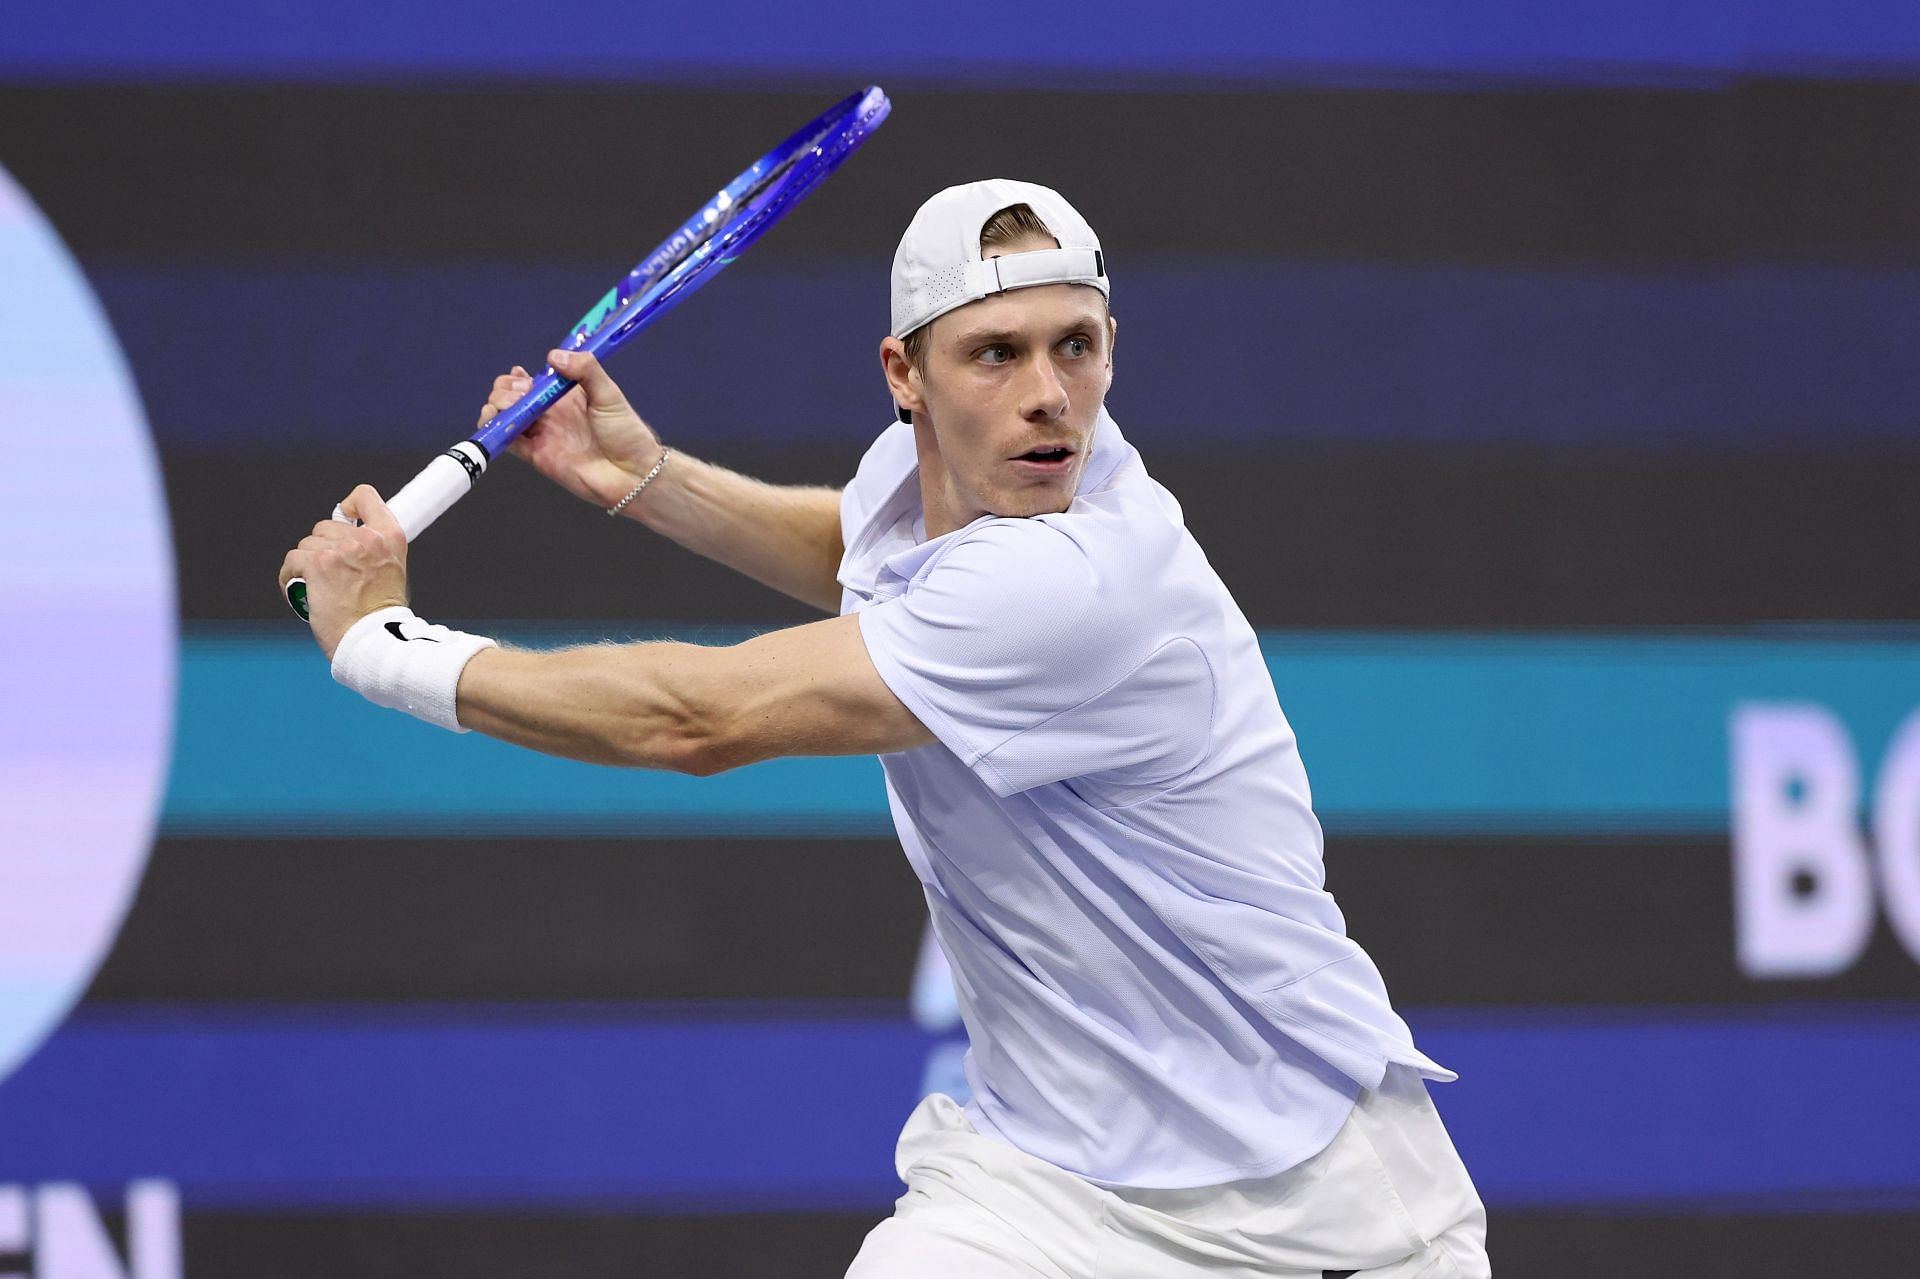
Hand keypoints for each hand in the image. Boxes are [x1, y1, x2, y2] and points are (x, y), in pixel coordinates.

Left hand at [277, 485, 409, 659]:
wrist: (371, 640)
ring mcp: (340, 550)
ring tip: (315, 586)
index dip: (350, 505)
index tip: (345, 518)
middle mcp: (366, 538)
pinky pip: (292, 561)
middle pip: (327, 525)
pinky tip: (297, 591)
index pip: (365, 496)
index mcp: (390, 536)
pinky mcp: (317, 564)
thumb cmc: (380, 615)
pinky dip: (289, 577)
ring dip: (307, 564)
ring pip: (307, 544)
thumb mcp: (391, 571)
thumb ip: (373, 549)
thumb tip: (346, 537)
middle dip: (323, 547)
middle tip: (330, 574)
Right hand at [482, 349, 664, 510]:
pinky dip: (496, 430)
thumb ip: (585, 370)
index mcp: (564, 396)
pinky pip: (508, 442)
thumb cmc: (627, 433)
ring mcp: (541, 435)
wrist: (633, 474)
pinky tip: (498, 419)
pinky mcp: (537, 456)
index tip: (522, 374)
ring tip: (513, 404)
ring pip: (504, 415)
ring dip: (498, 405)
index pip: (530, 380)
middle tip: (524, 392)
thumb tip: (554, 355)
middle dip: (506, 388)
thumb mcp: (609, 393)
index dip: (518, 376)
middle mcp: (549, 414)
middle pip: (511, 396)